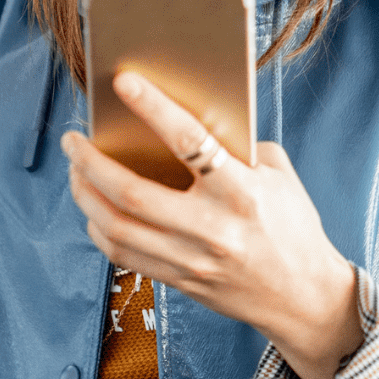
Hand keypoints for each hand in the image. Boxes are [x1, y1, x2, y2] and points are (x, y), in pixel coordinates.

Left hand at [62, 70, 362, 378]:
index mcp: (242, 191)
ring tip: (76, 170)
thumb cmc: (293, 226)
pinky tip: (95, 208)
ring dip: (85, 194)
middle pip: (132, 193)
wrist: (304, 296)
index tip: (124, 82)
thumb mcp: (277, 176)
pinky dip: (99, 227)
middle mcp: (213, 228)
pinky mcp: (180, 280)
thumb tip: (189, 121)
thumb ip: (237, 148)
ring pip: (117, 228)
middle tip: (74, 139)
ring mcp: (192, 259)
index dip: (153, 108)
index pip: (189, 141)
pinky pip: (123, 255)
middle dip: (91, 162)